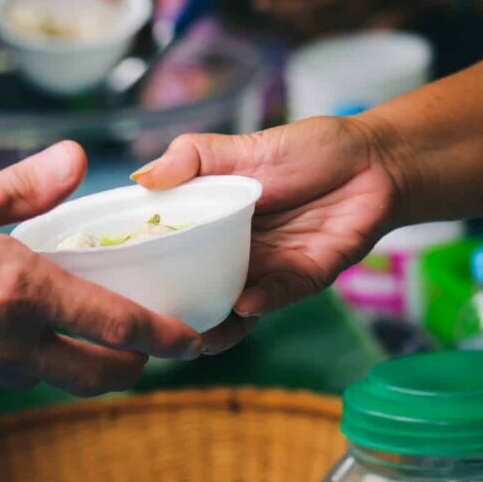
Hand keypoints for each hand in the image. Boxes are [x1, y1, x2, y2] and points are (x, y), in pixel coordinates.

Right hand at [0, 141, 200, 395]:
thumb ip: (21, 187)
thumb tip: (79, 159)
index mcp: (21, 289)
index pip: (117, 325)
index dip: (165, 336)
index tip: (194, 338)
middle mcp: (12, 341)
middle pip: (101, 373)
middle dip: (137, 364)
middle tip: (153, 342)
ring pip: (59, 379)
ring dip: (88, 363)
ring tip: (96, 329)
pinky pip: (15, 376)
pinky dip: (38, 360)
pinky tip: (24, 326)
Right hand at [131, 118, 401, 350]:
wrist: (375, 162)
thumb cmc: (309, 150)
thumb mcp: (241, 147)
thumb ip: (191, 158)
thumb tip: (139, 178)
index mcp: (210, 222)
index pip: (166, 249)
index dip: (139, 267)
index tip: (107, 282)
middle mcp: (232, 253)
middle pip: (192, 289)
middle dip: (168, 312)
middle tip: (142, 324)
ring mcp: (266, 270)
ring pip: (229, 309)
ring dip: (211, 324)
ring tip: (191, 334)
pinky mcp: (301, 280)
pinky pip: (274, 298)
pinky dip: (257, 304)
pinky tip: (243, 304)